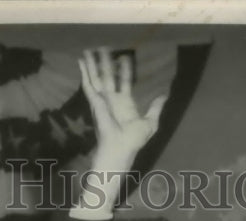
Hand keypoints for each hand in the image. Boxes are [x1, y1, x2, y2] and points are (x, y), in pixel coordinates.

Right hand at [79, 47, 166, 172]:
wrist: (120, 149)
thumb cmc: (134, 140)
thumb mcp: (150, 123)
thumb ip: (155, 108)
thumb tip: (164, 95)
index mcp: (125, 104)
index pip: (125, 82)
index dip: (125, 70)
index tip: (125, 57)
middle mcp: (112, 100)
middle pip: (108, 76)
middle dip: (106, 62)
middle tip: (103, 47)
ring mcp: (102, 99)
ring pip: (96, 76)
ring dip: (93, 63)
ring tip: (90, 48)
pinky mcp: (95, 101)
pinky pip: (88, 84)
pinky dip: (84, 72)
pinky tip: (81, 60)